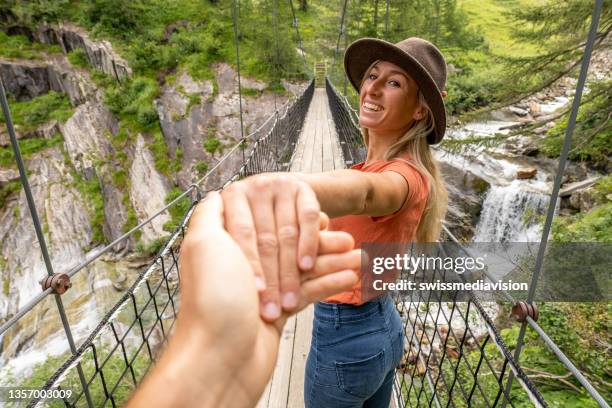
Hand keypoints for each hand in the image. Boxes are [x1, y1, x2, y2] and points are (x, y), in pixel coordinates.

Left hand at [180, 192, 358, 404]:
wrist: (219, 361)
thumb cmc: (212, 301)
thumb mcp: (203, 245)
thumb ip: (210, 215)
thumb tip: (214, 193)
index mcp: (225, 245)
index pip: (265, 225)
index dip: (291, 225)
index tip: (320, 219)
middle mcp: (243, 264)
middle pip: (289, 245)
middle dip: (319, 244)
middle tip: (351, 240)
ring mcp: (263, 287)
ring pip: (302, 267)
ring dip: (332, 262)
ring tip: (361, 257)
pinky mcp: (279, 310)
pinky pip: (308, 292)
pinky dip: (329, 284)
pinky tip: (352, 276)